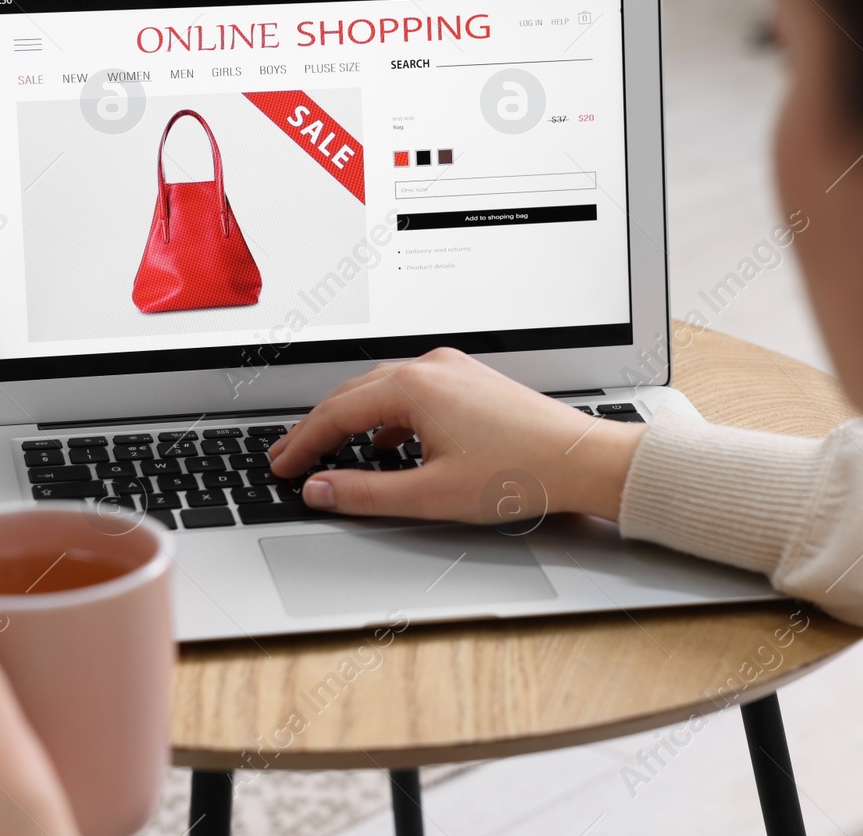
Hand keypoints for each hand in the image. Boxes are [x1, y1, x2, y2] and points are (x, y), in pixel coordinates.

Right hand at [268, 347, 644, 522]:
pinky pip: (410, 393)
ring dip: (351, 420)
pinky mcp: (469, 382)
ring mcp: (452, 371)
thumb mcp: (430, 493)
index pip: (336, 414)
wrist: (581, 459)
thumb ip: (366, 493)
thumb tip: (321, 490)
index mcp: (413, 388)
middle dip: (318, 428)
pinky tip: (389, 444)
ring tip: (329, 450)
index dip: (302, 443)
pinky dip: (386, 417)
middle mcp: (430, 369)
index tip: (281, 466)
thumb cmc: (520, 471)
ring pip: (381, 391)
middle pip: (352, 395)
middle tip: (290, 457)